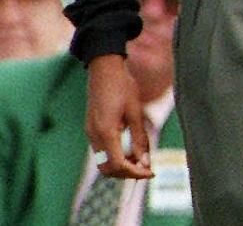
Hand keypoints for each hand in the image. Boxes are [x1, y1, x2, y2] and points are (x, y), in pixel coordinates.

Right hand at [86, 54, 152, 178]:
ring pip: (103, 163)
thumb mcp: (136, 111)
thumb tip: (145, 161)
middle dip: (127, 173)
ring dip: (121, 166)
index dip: (134, 172)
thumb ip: (139, 138)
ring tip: (141, 160)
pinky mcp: (91, 129)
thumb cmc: (123, 86)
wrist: (104, 69)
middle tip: (147, 168)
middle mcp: (94, 136)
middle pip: (107, 169)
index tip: (151, 172)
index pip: (117, 165)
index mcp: (105, 132)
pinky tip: (130, 151)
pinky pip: (102, 152)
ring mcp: (90, 133)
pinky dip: (115, 157)